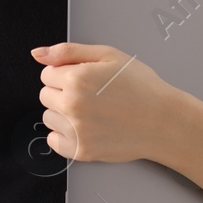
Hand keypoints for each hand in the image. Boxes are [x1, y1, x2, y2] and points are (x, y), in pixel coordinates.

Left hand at [32, 41, 185, 163]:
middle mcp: (72, 105)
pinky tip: (86, 128)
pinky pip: (54, 142)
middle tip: (91, 95)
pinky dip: (65, 136)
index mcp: (76, 78)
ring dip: (63, 114)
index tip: (85, 79)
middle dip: (62, 93)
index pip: (47, 74)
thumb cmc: (141, 87)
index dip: (66, 74)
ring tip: (92, 112)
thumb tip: (38, 53)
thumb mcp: (108, 55)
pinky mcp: (81, 151)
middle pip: (45, 95)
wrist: (164, 122)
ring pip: (48, 118)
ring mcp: (76, 130)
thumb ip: (68, 51)